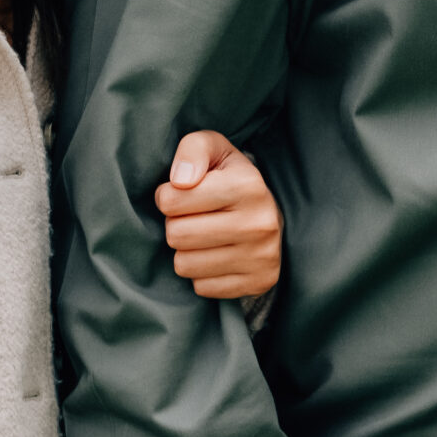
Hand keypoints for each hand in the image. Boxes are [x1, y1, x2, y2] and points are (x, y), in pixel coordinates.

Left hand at [154, 130, 283, 299]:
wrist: (269, 214)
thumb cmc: (229, 178)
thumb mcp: (213, 149)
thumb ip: (192, 150)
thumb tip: (180, 181)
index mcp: (248, 185)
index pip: (171, 200)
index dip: (167, 197)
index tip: (181, 194)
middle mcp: (260, 222)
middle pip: (177, 235)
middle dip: (175, 225)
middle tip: (191, 218)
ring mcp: (263, 256)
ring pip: (185, 265)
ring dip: (186, 252)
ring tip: (203, 237)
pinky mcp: (260, 282)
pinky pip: (202, 288)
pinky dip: (202, 274)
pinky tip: (216, 255)